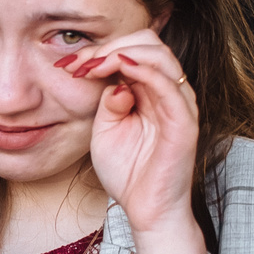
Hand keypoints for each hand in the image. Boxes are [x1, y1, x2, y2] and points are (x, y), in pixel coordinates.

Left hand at [66, 31, 205, 253]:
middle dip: (110, 46)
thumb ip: (107, 99)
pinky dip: (145, 70)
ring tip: (94, 64)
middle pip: (148, 42)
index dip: (100, 51)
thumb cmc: (128, 172)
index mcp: (150, 91)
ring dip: (123, 52)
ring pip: (160, 56)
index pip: (132, 50)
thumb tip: (112, 76)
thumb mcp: (105, 128)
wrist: (147, 210)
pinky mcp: (184, 121)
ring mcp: (179, 104)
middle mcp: (168, 91)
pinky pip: (169, 85)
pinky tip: (120, 68)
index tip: (69, 64)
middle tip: (79, 63)